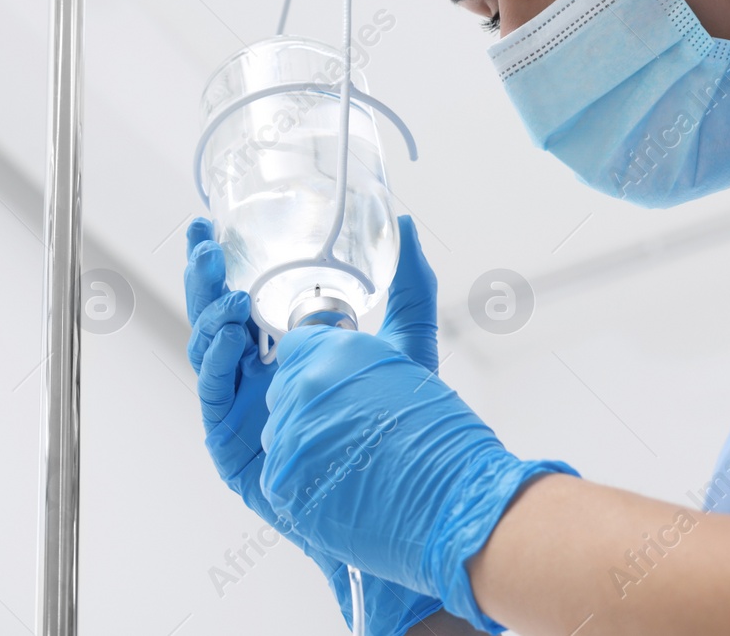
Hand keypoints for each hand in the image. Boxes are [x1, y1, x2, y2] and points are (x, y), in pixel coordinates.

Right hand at [186, 216, 446, 633]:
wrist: (401, 505)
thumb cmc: (400, 430)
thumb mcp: (406, 345)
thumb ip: (408, 288)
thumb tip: (404, 226)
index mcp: (287, 351)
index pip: (247, 299)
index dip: (228, 264)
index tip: (218, 226)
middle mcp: (257, 376)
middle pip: (218, 318)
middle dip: (205, 277)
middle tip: (205, 239)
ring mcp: (241, 407)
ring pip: (208, 350)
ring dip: (209, 312)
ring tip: (226, 284)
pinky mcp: (230, 443)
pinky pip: (214, 394)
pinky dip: (216, 359)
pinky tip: (230, 332)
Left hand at [259, 245, 577, 632]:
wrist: (455, 504)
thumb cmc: (437, 428)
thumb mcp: (413, 349)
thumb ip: (408, 286)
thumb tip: (406, 224)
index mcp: (323, 355)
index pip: (297, 347)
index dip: (320, 357)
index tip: (352, 377)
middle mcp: (294, 393)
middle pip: (282, 383)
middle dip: (310, 394)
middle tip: (356, 419)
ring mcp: (282, 441)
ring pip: (275, 422)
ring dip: (304, 431)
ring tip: (350, 448)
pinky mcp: (277, 484)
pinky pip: (274, 463)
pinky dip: (300, 467)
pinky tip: (334, 473)